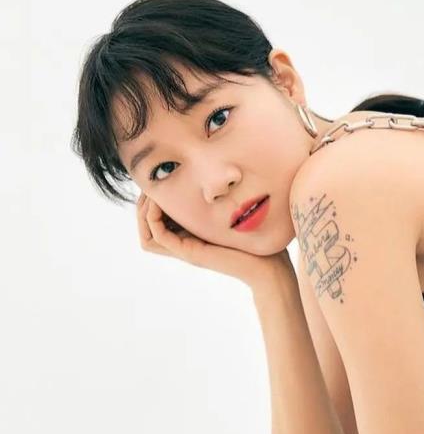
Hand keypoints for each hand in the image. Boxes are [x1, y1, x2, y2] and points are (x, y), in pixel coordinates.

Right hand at [136, 193, 293, 289]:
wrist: (270, 264)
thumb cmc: (258, 236)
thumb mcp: (232, 209)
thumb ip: (221, 196)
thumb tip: (218, 170)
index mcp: (192, 234)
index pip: (158, 219)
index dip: (153, 200)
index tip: (160, 180)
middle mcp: (185, 243)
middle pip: (147, 227)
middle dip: (143, 203)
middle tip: (150, 184)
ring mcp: (185, 250)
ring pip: (147, 235)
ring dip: (143, 212)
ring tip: (152, 192)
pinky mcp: (189, 253)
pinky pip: (157, 238)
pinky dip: (152, 219)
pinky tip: (160, 201)